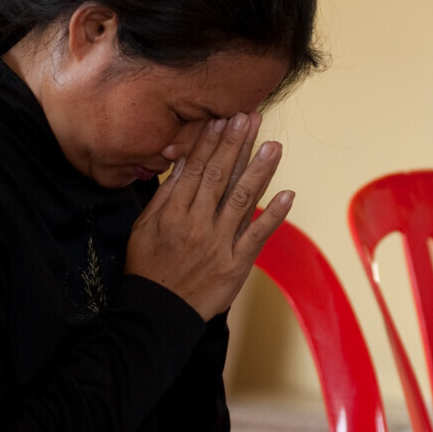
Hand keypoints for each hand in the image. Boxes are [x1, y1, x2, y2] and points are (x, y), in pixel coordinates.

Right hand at [125, 111, 292, 318]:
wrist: (157, 313)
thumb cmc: (148, 269)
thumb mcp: (143, 229)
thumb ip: (164, 196)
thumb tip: (182, 163)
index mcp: (172, 213)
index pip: (196, 170)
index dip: (212, 143)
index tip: (224, 119)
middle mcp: (197, 224)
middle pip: (220, 177)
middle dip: (237, 145)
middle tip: (251, 118)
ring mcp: (219, 244)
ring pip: (242, 199)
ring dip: (260, 170)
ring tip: (274, 145)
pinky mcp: (236, 264)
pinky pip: (258, 235)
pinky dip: (275, 215)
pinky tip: (289, 194)